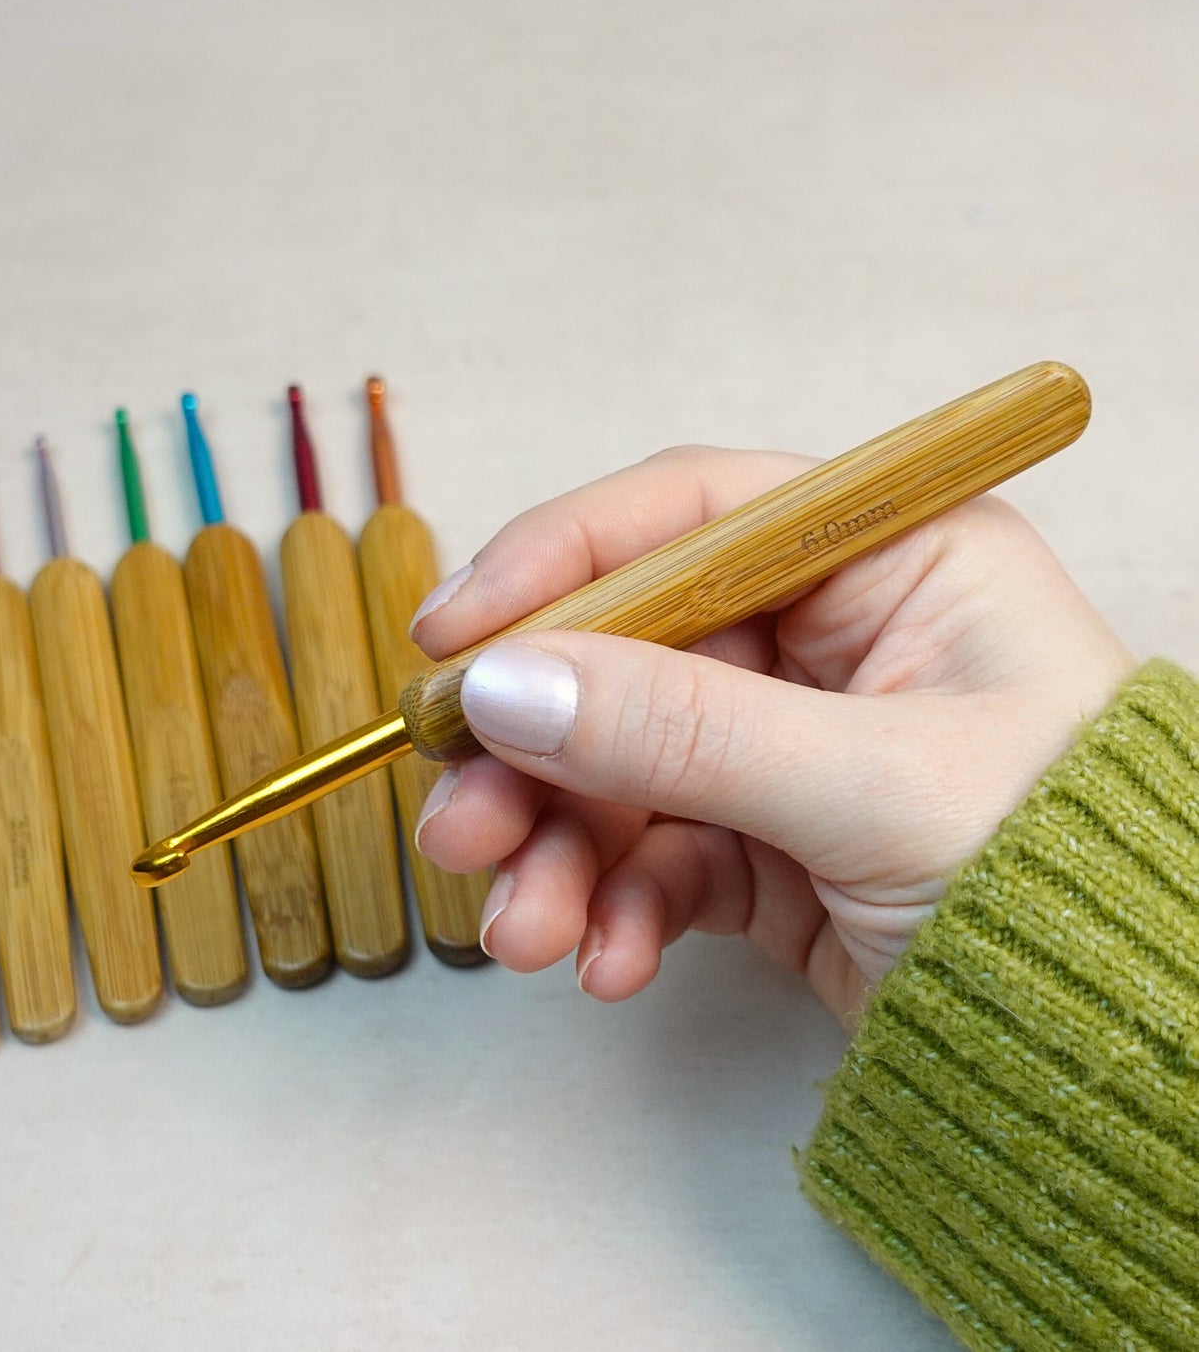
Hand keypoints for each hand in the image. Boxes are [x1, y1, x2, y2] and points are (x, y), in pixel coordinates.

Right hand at [410, 446, 1134, 1023]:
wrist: (1121, 1054)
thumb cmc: (1060, 877)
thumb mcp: (872, 785)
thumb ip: (682, 729)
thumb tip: (503, 684)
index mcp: (885, 560)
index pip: (686, 518)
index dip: (555, 563)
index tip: (451, 636)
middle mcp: (827, 638)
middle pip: (628, 654)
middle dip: (538, 748)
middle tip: (460, 820)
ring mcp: (786, 743)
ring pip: (622, 767)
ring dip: (559, 848)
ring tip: (525, 928)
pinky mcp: (762, 842)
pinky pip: (655, 854)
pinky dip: (617, 907)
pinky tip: (607, 962)